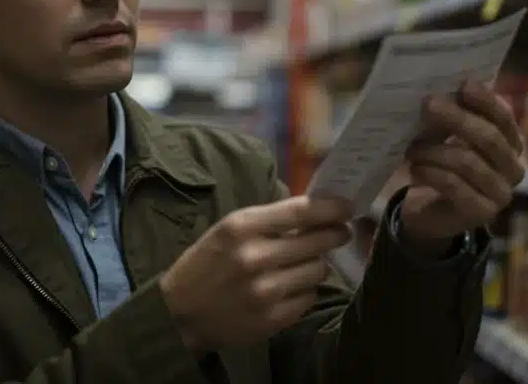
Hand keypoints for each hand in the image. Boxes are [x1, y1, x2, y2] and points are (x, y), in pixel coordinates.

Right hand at [159, 196, 351, 352]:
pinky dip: (305, 291)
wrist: (180, 314)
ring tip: (305, 264)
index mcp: (241, 228)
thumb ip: (267, 222)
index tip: (347, 207)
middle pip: (317, 242)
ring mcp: (266, 291)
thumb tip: (314, 212)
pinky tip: (291, 288)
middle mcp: (255, 257)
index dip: (330, 208)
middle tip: (340, 233)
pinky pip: (309, 298)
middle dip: (334, 235)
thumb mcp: (227, 231)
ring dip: (317, 265)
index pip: (300, 212)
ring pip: (318, 271)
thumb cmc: (205, 264)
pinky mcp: (273, 319)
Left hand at [400, 82, 524, 254]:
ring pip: (468, 162)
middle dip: (458, 119)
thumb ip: (455, 115)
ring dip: (434, 150)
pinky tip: (416, 168)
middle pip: (490, 138)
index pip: (504, 119)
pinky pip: (454, 185)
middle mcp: (513, 169)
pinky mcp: (481, 213)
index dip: (486, 101)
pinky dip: (431, 172)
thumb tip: (443, 89)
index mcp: (511, 144)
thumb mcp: (448, 137)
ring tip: (412, 148)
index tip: (464, 85)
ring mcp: (500, 194)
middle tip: (429, 104)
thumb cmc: (444, 166)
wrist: (431, 214)